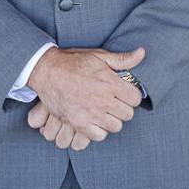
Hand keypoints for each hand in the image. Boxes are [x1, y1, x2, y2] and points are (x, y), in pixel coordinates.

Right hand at [27, 46, 143, 142]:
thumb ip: (122, 59)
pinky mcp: (78, 123)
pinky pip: (99, 136)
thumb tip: (142, 53)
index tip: (125, 93)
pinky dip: (99, 131)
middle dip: (123, 108)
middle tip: (114, 103)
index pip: (135, 98)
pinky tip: (95, 121)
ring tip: (105, 112)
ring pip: (115, 126)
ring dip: (112, 120)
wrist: (47, 71)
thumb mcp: (99, 56)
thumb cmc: (73, 62)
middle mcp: (102, 100)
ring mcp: (91, 114)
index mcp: (110, 83)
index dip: (131, 96)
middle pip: (127, 114)